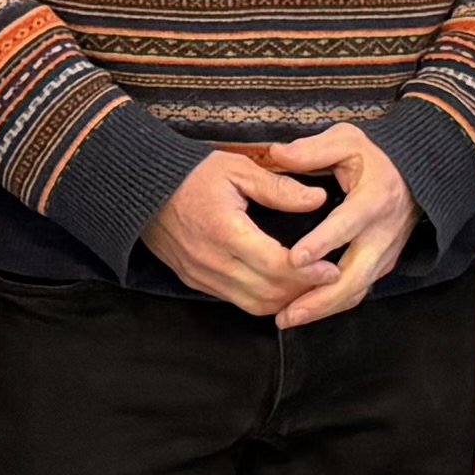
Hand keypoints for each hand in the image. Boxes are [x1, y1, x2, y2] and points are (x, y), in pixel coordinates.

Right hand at [143, 145, 324, 316]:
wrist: (142, 188)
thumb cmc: (191, 174)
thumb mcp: (237, 168)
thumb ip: (278, 187)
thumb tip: (317, 199)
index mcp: (225, 231)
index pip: (275, 266)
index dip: (308, 273)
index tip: (331, 270)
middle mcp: (212, 261)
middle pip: (268, 293)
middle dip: (303, 291)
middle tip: (329, 281)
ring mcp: (201, 276)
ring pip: (254, 305)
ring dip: (285, 302)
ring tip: (310, 288)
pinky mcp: (195, 281)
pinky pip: (236, 301)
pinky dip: (264, 300)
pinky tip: (282, 288)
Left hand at [249, 125, 416, 329]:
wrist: (418, 174)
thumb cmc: (377, 156)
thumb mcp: (348, 140)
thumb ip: (313, 149)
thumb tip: (277, 153)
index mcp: (374, 199)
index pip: (347, 224)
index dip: (322, 243)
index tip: (295, 258)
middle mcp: (383, 233)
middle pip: (354, 275)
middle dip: (320, 298)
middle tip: (286, 313)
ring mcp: (386, 253)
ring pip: (356, 290)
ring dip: (323, 308)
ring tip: (288, 319)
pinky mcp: (384, 264)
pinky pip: (359, 290)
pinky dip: (334, 305)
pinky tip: (307, 312)